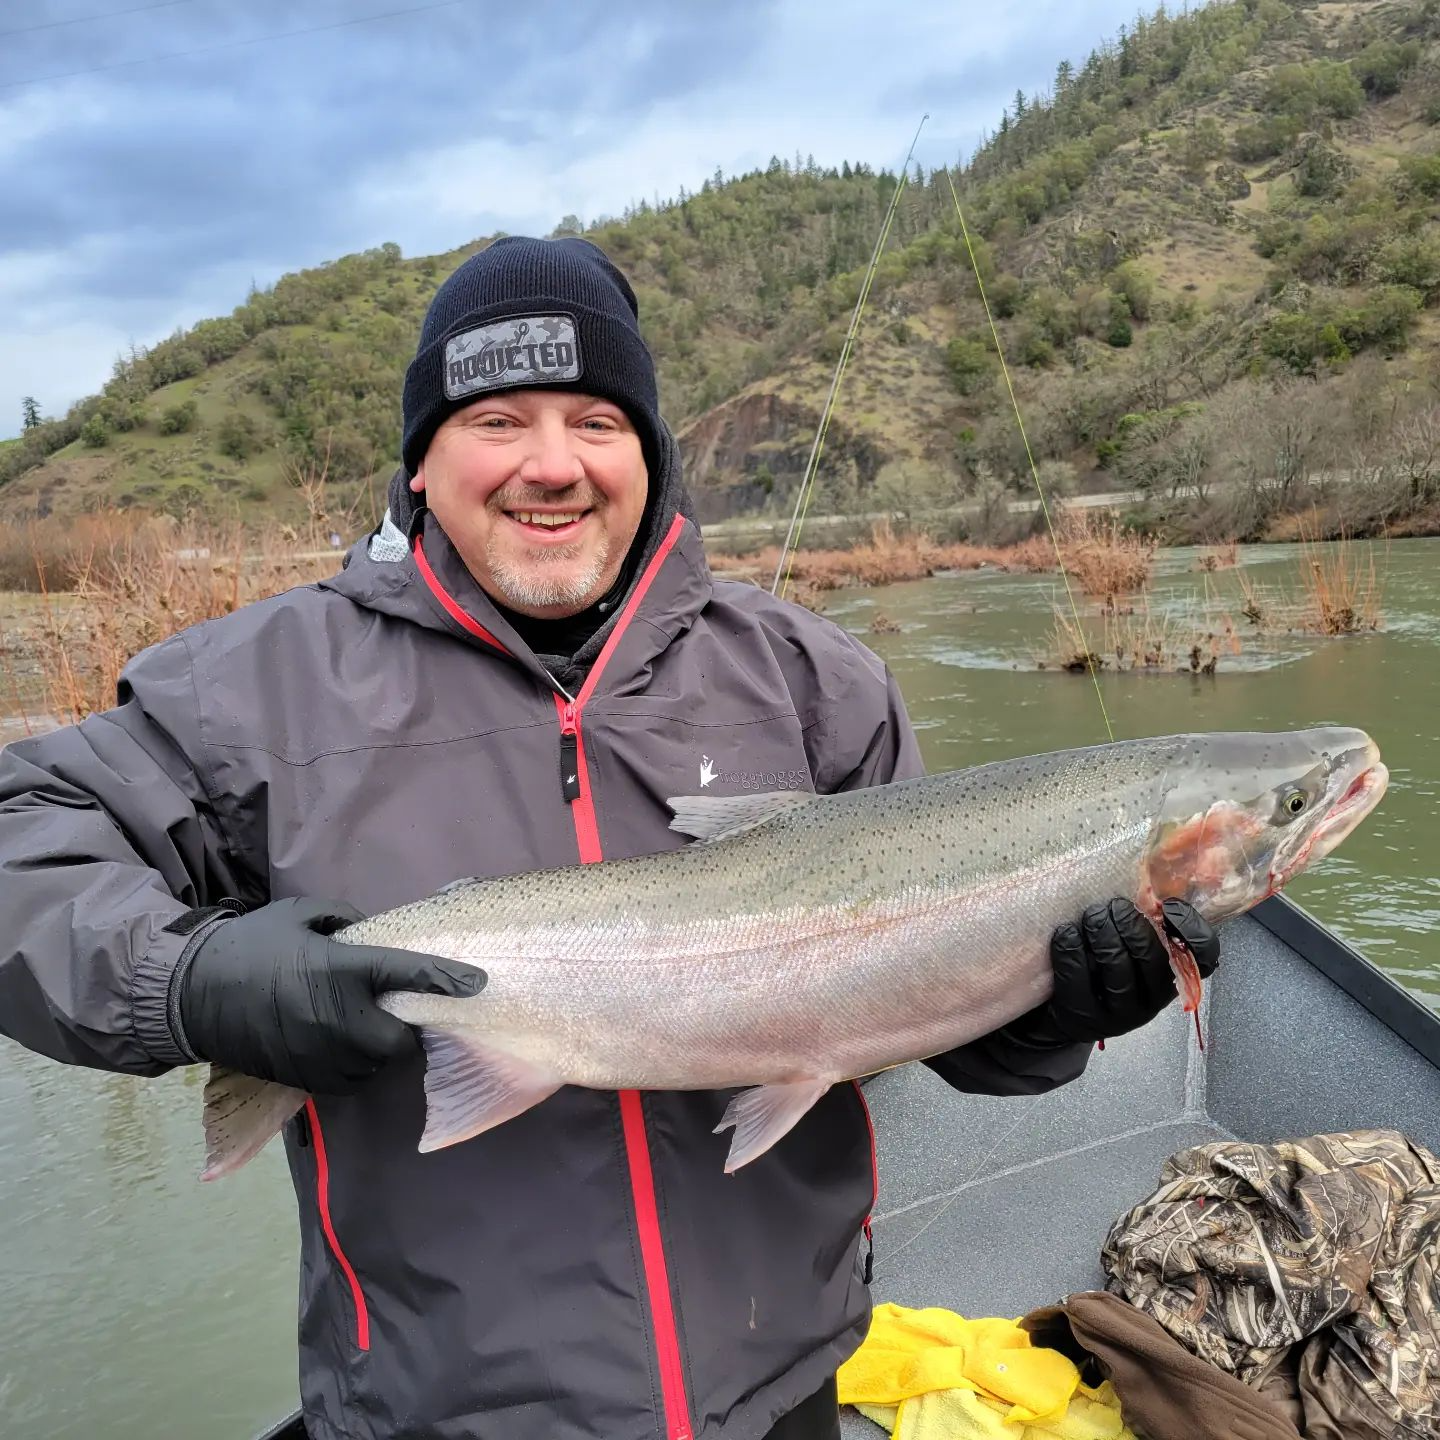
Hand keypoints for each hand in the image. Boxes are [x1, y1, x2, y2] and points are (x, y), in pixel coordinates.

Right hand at [175, 896, 485, 1092]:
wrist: (188, 994)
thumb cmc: (248, 946)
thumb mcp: (299, 915)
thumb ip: (344, 921)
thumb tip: (372, 934)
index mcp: (341, 970)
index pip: (407, 974)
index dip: (445, 979)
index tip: (477, 983)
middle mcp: (337, 1018)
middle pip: (399, 1040)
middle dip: (402, 1027)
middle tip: (388, 1009)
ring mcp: (320, 1055)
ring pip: (375, 1065)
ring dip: (376, 1049)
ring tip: (354, 1025)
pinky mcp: (304, 1079)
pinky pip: (349, 1081)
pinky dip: (352, 1066)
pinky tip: (334, 1044)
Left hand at [1006, 898, 1218, 1047]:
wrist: (1062, 1014)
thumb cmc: (1100, 969)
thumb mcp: (1130, 949)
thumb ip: (1145, 922)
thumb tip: (1149, 874)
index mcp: (1172, 978)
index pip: (1204, 959)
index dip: (1192, 930)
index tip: (1168, 905)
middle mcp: (1151, 1001)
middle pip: (1152, 960)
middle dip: (1132, 925)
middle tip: (1114, 905)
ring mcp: (1118, 1015)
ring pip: (1118, 970)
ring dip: (1103, 933)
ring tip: (1092, 913)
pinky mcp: (1083, 1017)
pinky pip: (1078, 980)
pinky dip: (1071, 950)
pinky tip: (1066, 931)